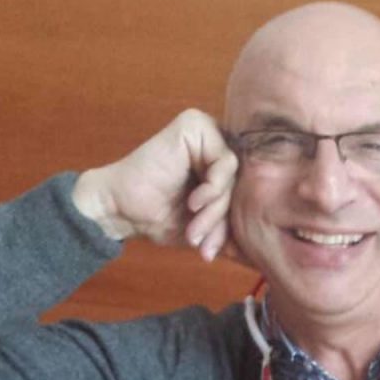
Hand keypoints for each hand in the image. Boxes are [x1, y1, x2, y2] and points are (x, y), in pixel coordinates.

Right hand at [73, 110, 238, 261]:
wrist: (120, 211)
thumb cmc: (158, 218)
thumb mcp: (203, 228)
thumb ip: (229, 231)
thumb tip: (260, 255)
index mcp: (219, 163)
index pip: (244, 193)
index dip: (230, 225)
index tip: (210, 250)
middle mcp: (215, 143)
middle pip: (240, 185)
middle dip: (221, 222)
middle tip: (202, 245)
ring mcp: (206, 131)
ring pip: (234, 177)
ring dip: (214, 211)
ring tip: (194, 229)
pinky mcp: (196, 125)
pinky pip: (225, 161)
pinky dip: (213, 189)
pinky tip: (193, 202)